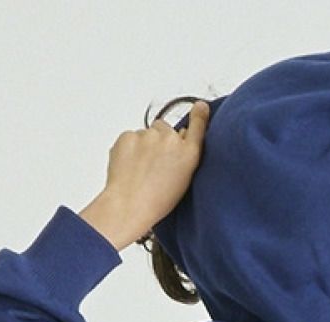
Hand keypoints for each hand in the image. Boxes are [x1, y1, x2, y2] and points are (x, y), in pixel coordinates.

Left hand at [78, 100, 209, 250]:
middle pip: (165, 129)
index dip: (199, 115)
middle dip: (160, 140)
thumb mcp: (183, 181)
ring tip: (140, 170)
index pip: (197, 127)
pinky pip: (130, 138)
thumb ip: (184, 155)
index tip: (200, 107)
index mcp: (188, 154)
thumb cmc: (157, 201)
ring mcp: (148, 136)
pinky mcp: (128, 136)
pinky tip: (130, 167)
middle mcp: (171, 140)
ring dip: (143, 146)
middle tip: (155, 164)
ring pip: (145, 134)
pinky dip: (129, 149)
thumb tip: (179, 136)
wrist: (129, 205)